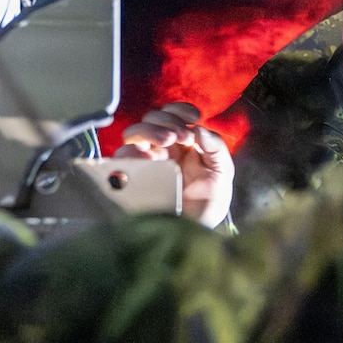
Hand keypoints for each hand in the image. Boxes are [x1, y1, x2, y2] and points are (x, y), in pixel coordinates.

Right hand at [115, 102, 233, 226]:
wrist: (195, 232)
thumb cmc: (209, 204)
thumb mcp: (221, 173)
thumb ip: (216, 148)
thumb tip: (200, 129)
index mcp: (183, 143)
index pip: (173, 114)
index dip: (180, 110)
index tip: (192, 117)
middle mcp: (163, 149)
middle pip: (152, 119)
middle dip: (166, 121)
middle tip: (181, 136)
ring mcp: (146, 163)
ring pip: (134, 134)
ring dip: (150, 131)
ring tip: (167, 141)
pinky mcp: (133, 177)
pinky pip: (121, 159)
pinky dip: (131, 152)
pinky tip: (148, 156)